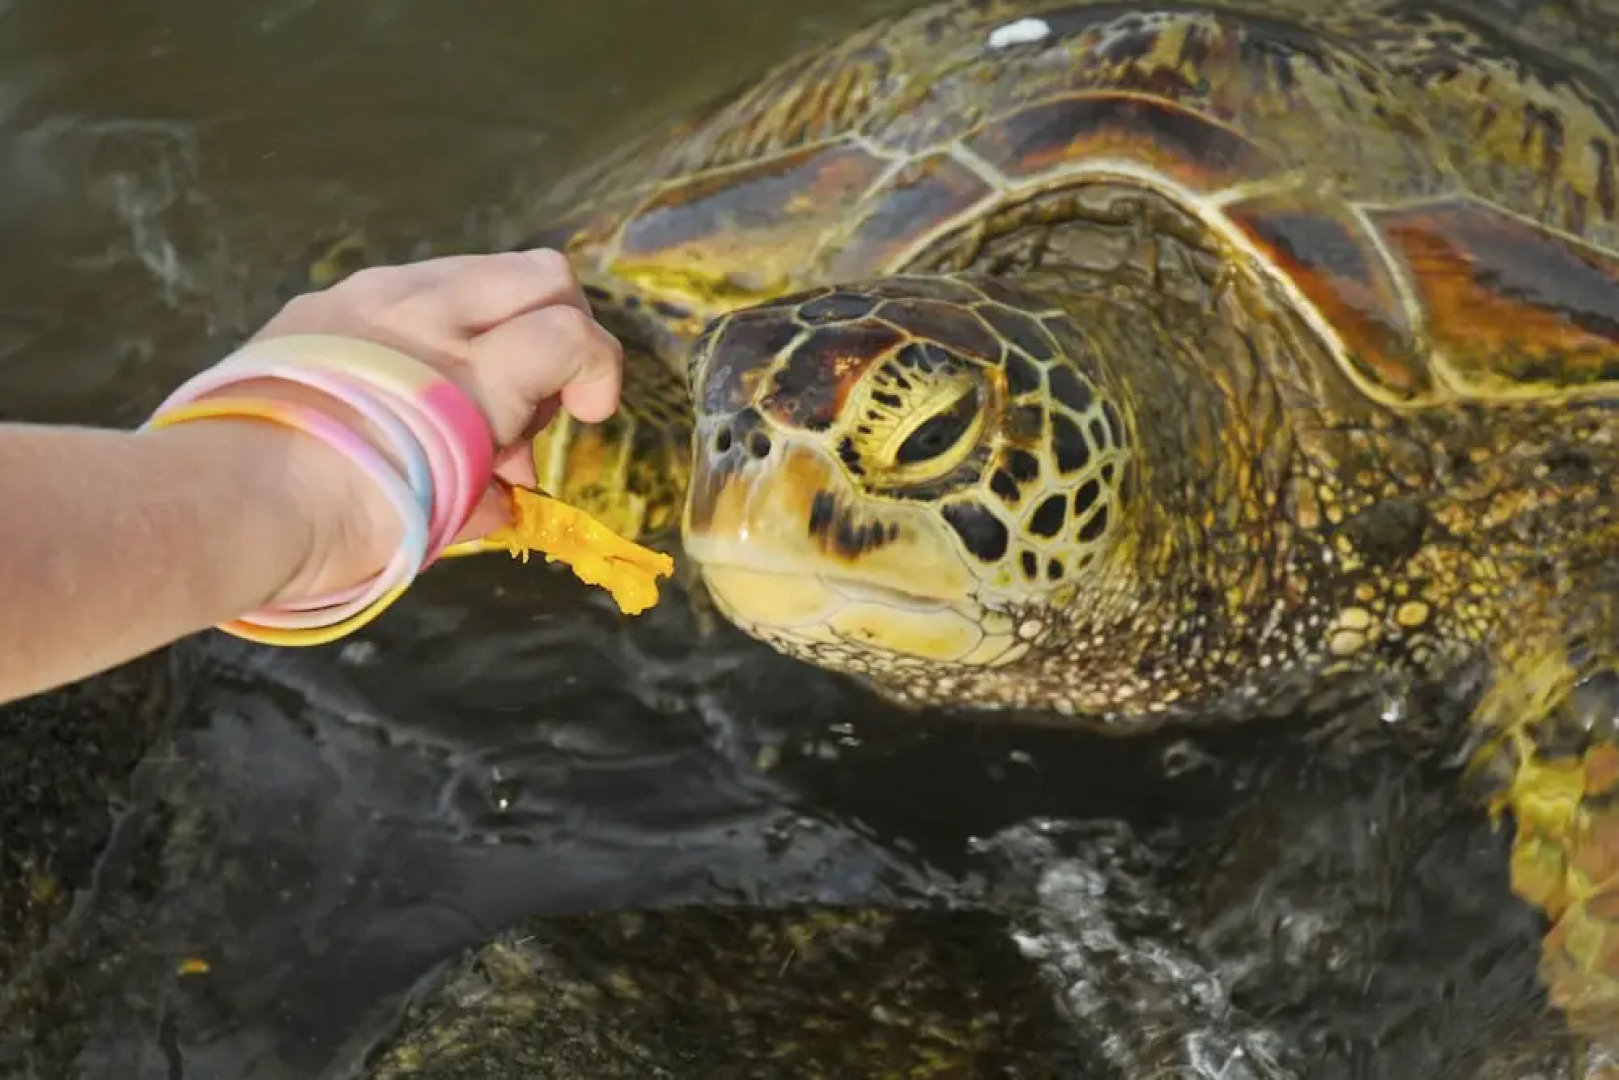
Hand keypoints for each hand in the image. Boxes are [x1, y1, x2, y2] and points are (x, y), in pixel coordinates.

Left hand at [235, 249, 624, 603]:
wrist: (229, 501)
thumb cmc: (348, 526)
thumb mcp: (444, 522)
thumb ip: (492, 494)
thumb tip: (507, 491)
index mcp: (473, 378)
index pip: (574, 337)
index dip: (601, 372)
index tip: (588, 417)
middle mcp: (432, 317)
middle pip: (545, 274)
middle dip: (566, 326)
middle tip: (537, 392)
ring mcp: (374, 295)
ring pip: (478, 269)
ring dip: (499, 319)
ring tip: (467, 386)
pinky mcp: (328, 297)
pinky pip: (409, 284)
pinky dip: (434, 321)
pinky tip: (405, 378)